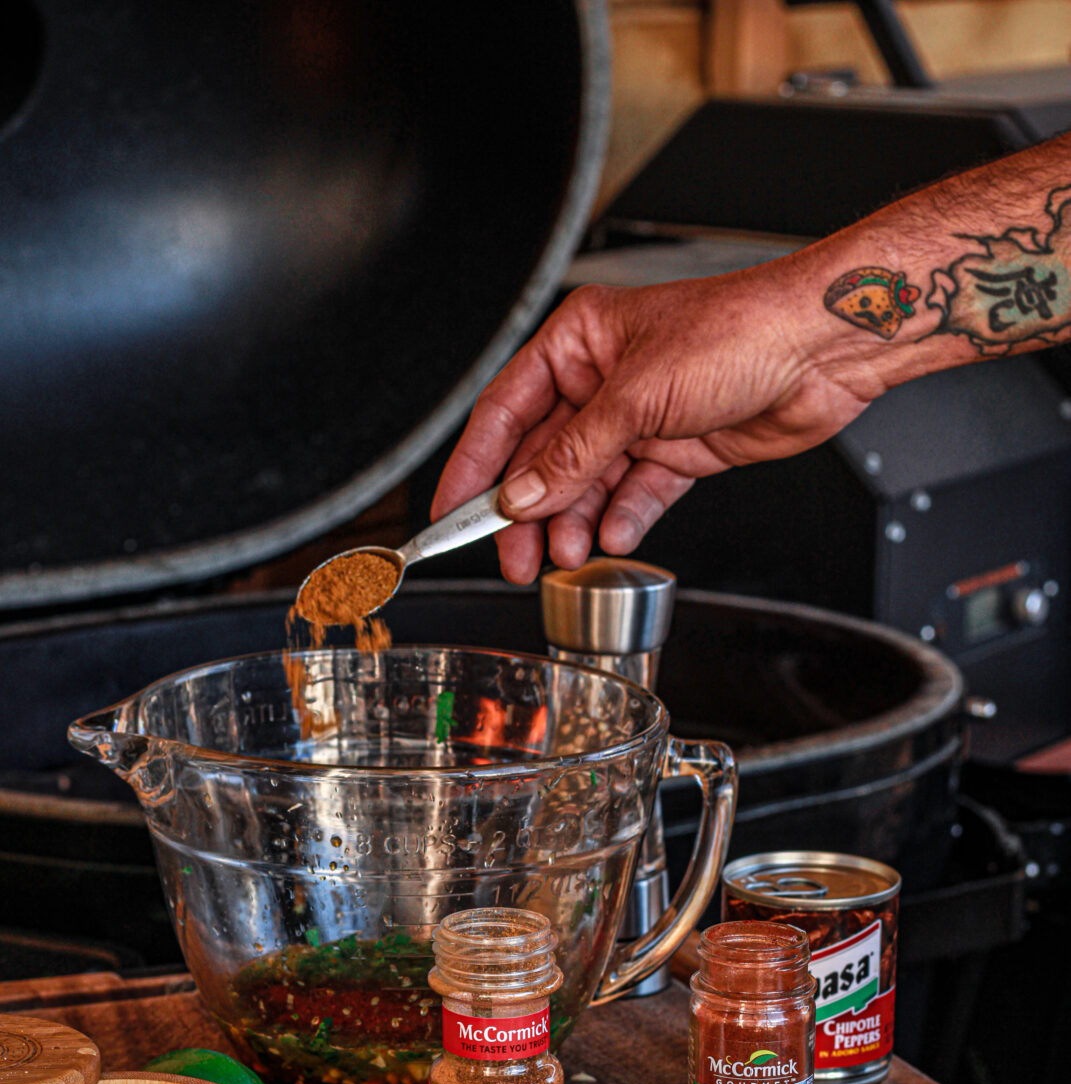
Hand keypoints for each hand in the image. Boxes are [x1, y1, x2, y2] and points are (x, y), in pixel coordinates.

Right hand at [431, 256, 882, 582]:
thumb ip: (573, 455)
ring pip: (587, 485)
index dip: (473, 467)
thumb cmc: (741, 331)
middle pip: (543, 459)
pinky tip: (612, 539)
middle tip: (514, 557)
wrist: (823, 349)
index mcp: (579, 343)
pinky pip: (635, 496)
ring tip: (567, 557)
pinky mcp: (678, 451)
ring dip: (574, 524)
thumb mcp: (638, 396)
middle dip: (528, 512)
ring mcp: (641, 419)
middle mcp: (604, 381)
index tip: (450, 515)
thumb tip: (520, 497)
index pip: (505, 413)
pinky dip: (622, 520)